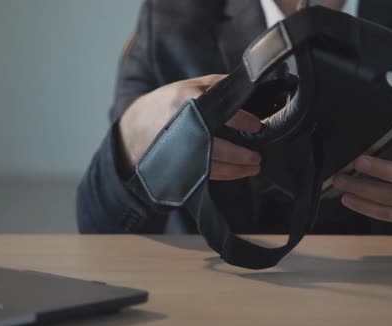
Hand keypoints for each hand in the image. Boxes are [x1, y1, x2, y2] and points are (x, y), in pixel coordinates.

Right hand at [118, 74, 261, 180]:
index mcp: (188, 101)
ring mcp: (179, 149)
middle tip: (258, 155)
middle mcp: (184, 126)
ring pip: (214, 165)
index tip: (258, 126)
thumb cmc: (164, 104)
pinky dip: (226, 175)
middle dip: (242, 154)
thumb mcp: (186, 86)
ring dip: (238, 168)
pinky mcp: (178, 165)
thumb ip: (215, 84)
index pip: (222, 112)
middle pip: (219, 146)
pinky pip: (206, 174)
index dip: (244, 121)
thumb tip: (246, 86)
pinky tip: (238, 172)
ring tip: (254, 166)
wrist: (133, 129)